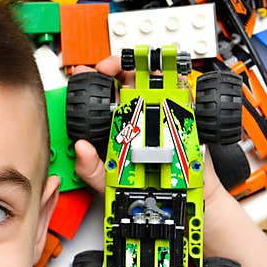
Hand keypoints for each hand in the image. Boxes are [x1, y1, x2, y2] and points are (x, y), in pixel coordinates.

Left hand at [71, 55, 230, 208]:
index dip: (93, 79)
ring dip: (145, 73)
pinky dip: (178, 85)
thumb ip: (90, 168)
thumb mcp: (109, 181)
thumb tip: (80, 148)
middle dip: (116, 66)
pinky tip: (168, 85)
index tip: (85, 73)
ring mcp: (162, 114)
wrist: (178, 200)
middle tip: (108, 68)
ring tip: (137, 74)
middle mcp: (138, 116)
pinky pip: (184, 95)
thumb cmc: (143, 189)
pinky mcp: (185, 118)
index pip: (103, 96)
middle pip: (127, 79)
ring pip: (155, 81)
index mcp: (117, 126)